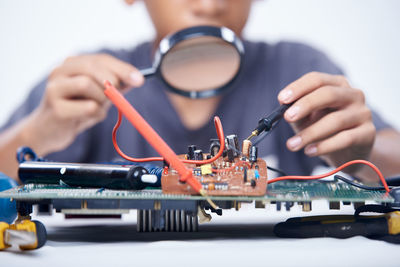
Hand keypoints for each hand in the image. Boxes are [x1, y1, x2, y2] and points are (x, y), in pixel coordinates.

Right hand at [23, 54, 143, 154]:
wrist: (49, 132)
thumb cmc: (77, 111)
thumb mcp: (98, 95)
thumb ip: (115, 86)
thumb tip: (137, 78)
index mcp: (72, 65)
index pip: (100, 59)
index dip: (122, 68)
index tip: (140, 79)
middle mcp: (60, 71)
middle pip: (92, 67)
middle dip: (113, 80)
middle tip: (119, 95)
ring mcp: (54, 88)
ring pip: (87, 84)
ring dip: (101, 100)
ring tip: (96, 109)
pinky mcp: (55, 108)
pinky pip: (87, 107)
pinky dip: (96, 114)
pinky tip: (87, 118)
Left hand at [278, 72, 375, 171]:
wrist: (349, 152)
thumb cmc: (325, 130)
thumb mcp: (307, 118)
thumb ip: (296, 112)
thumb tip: (282, 110)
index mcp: (337, 85)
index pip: (317, 80)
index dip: (298, 88)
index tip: (282, 99)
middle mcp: (353, 95)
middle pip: (328, 94)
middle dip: (305, 105)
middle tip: (288, 117)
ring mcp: (363, 113)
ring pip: (335, 120)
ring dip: (310, 133)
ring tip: (292, 144)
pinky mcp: (368, 133)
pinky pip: (345, 139)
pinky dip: (324, 146)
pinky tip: (309, 151)